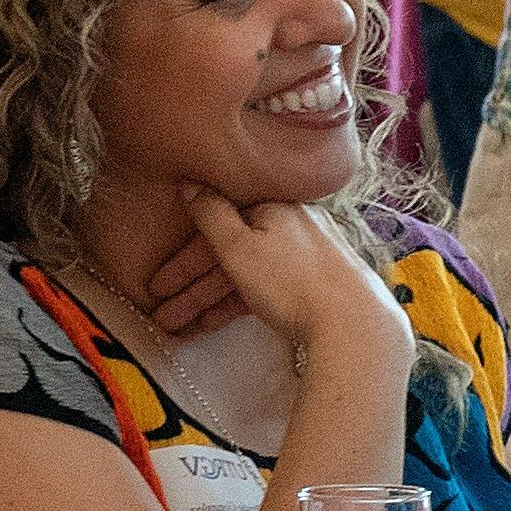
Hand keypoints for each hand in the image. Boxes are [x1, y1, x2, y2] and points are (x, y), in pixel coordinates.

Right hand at [182, 185, 409, 376]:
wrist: (354, 325)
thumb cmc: (293, 283)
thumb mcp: (239, 246)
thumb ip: (211, 214)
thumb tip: (192, 183)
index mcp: (278, 208)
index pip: (219, 227)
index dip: (183, 258)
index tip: (156, 284)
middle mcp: (296, 227)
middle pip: (231, 254)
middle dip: (191, 286)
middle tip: (161, 313)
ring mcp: (309, 258)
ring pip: (247, 276)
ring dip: (208, 301)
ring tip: (177, 327)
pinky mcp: (317, 287)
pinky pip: (268, 291)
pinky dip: (238, 306)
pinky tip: (211, 326)